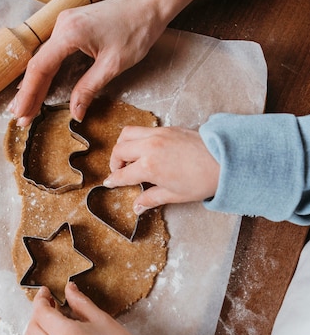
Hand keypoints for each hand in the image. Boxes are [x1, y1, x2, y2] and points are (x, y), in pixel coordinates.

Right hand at [8, 0, 168, 125]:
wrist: (149, 5)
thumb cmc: (136, 29)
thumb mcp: (113, 65)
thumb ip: (89, 88)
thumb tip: (75, 112)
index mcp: (69, 33)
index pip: (40, 68)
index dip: (29, 94)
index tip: (22, 114)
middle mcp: (62, 25)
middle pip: (37, 64)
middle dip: (28, 94)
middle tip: (21, 118)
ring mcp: (65, 23)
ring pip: (43, 58)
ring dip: (34, 84)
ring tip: (25, 107)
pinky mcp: (71, 25)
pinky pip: (52, 52)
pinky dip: (45, 71)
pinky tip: (38, 85)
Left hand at [21, 282, 157, 334]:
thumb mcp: (102, 319)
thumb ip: (80, 302)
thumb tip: (68, 288)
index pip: (40, 313)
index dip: (41, 299)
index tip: (47, 293)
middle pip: (32, 328)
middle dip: (38, 313)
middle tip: (50, 306)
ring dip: (32, 333)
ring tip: (47, 325)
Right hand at [104, 125, 218, 212]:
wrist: (225, 160)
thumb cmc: (203, 180)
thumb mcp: (174, 195)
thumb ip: (151, 199)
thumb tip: (137, 207)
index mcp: (149, 166)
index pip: (122, 173)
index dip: (113, 180)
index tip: (109, 182)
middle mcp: (149, 146)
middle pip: (119, 149)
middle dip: (114, 161)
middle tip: (118, 170)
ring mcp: (158, 134)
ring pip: (128, 133)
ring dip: (123, 144)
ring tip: (128, 156)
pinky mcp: (167, 128)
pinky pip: (143, 129)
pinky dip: (138, 138)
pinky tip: (145, 149)